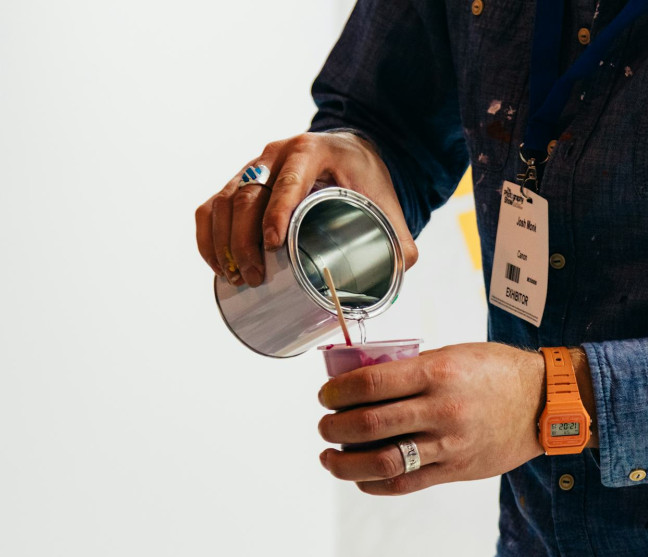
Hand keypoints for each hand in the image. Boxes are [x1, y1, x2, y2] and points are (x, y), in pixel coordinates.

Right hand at [195, 131, 417, 286]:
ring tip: (240, 279)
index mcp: (311, 151)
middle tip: (257, 277)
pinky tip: (218, 265)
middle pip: (248, 194)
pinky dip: (208, 237)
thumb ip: (399, 237)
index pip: (288, 179)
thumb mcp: (386, 201)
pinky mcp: (238, 184)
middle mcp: (275, 154)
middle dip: (245, 239)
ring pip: (224, 202)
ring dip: (224, 243)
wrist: (349, 154)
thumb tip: (402, 268)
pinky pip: (211, 207)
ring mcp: (252, 167)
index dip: (276, 211)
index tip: (273, 245)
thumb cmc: (365, 179)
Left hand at [316, 343, 547, 495]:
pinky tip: (360, 475)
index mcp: (437, 373)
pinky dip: (374, 483)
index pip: (370, 385)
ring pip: (381, 462)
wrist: (544, 402)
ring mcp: (448, 444)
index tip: (326, 395)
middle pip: (368, 425)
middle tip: (325, 425)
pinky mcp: (455, 470)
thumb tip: (363, 382)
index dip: (337, 392)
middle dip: (334, 427)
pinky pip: (405, 483)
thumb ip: (411, 369)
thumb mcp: (453, 355)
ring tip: (330, 456)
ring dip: (345, 463)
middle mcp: (441, 410)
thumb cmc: (497, 372)